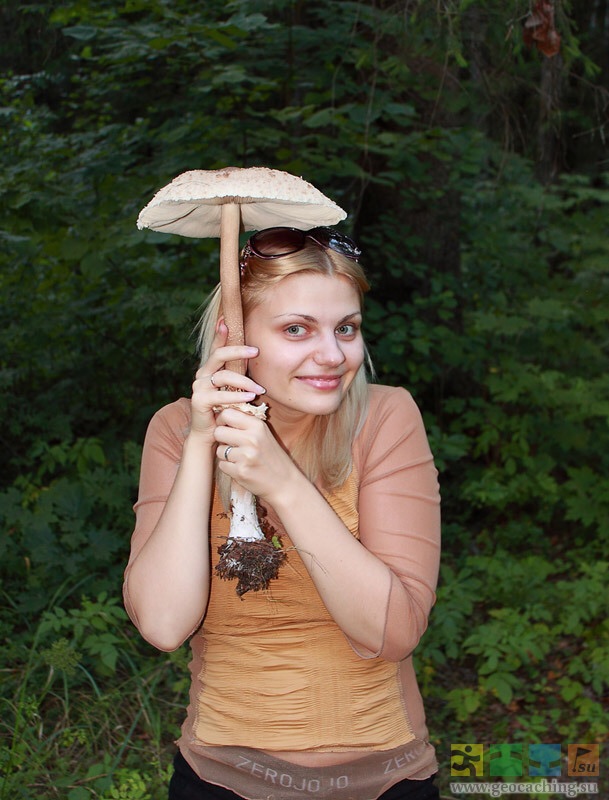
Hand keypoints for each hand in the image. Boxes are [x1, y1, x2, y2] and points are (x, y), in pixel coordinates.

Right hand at [190, 322, 265, 441]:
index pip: (217, 348)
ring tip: (259, 389)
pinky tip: (249, 398)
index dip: (220, 334)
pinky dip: (236, 396)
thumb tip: (255, 357)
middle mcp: (202, 375)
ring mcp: (199, 387)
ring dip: (244, 381)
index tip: (226, 320)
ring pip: (223, 376)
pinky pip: (220, 395)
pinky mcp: (199, 401)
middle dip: (238, 351)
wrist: (210, 432)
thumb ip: (239, 374)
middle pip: (219, 355)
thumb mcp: (234, 388)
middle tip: (256, 351)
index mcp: (210, 369)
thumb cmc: (225, 408)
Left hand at [213, 407, 300, 502]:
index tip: (226, 427)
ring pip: (220, 450)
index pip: (228, 413)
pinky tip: (241, 469)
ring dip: (226, 455)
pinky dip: (229, 468)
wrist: (285, 483)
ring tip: (241, 458)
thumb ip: (246, 424)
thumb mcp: (264, 434)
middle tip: (231, 444)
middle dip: (221, 439)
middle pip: (218, 431)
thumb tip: (221, 413)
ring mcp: (246, 456)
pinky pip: (222, 465)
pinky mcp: (240, 471)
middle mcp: (252, 438)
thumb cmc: (273, 457)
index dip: (222, 420)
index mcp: (258, 426)